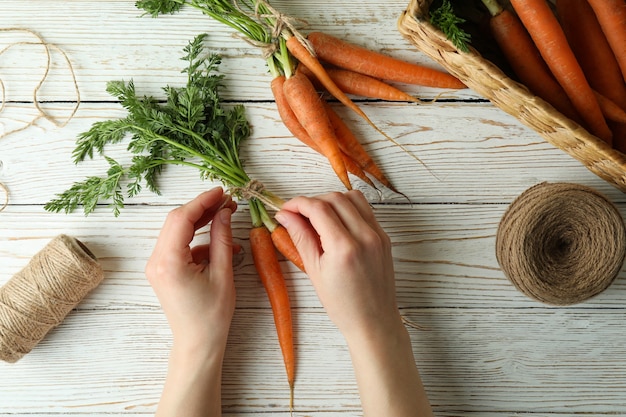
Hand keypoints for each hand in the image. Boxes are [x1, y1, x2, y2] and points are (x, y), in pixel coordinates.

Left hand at [146, 187, 236, 354]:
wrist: (198, 343)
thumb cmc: (211, 315)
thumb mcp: (222, 274)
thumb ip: (222, 239)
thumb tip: (225, 212)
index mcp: (169, 262)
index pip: (182, 218)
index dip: (202, 201)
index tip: (221, 191)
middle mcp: (156, 261)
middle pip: (176, 221)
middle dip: (202, 208)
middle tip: (227, 202)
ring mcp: (157, 265)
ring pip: (177, 230)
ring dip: (200, 221)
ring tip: (225, 215)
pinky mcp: (162, 269)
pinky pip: (178, 244)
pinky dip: (197, 238)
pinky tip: (219, 241)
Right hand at [276, 191, 433, 416]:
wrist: (374, 321)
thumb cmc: (342, 304)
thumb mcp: (314, 271)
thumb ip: (300, 237)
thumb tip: (285, 215)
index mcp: (344, 247)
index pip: (318, 208)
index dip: (298, 204)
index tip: (285, 209)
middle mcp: (364, 236)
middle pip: (335, 198)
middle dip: (312, 200)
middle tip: (297, 214)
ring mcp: (378, 234)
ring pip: (352, 197)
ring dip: (331, 200)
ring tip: (317, 216)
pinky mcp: (384, 236)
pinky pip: (365, 209)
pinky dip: (347, 208)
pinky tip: (335, 222)